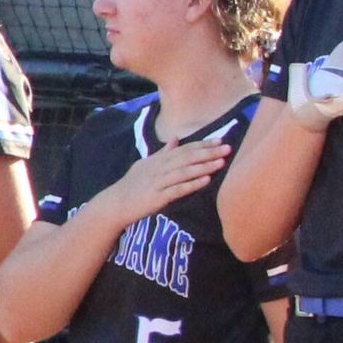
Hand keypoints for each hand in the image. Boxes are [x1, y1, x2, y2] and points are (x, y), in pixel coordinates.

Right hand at [91, 133, 232, 224]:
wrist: (116, 203)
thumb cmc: (132, 185)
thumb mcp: (146, 164)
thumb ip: (162, 153)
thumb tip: (176, 139)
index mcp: (158, 160)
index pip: (184, 149)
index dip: (202, 144)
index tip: (220, 140)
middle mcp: (159, 168)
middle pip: (186, 158)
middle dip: (208, 153)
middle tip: (227, 148)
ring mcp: (158, 182)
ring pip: (184, 172)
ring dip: (204, 166)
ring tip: (221, 162)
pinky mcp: (157, 197)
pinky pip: (177, 189)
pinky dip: (192, 184)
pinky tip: (206, 180)